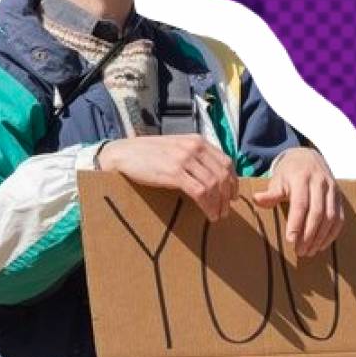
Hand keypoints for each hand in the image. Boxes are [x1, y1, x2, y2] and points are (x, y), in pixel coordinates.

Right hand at [96, 135, 237, 221]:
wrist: (122, 154)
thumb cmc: (146, 154)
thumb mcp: (175, 148)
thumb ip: (193, 156)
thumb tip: (210, 176)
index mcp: (197, 140)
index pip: (226, 161)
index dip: (233, 181)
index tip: (232, 196)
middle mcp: (194, 147)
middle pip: (223, 174)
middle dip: (228, 195)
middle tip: (226, 210)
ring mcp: (184, 159)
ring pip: (214, 185)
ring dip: (219, 204)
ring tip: (218, 216)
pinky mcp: (174, 173)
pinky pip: (200, 192)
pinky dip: (208, 206)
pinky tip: (209, 214)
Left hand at [252, 147, 342, 256]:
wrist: (307, 157)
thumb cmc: (289, 173)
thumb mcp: (277, 180)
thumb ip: (270, 194)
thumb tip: (256, 199)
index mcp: (302, 178)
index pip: (301, 204)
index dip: (296, 223)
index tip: (290, 240)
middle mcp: (320, 182)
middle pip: (317, 212)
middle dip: (309, 234)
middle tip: (300, 251)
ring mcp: (332, 189)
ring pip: (330, 217)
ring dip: (321, 237)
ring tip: (309, 251)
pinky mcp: (339, 196)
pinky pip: (339, 217)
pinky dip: (332, 233)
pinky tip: (322, 244)